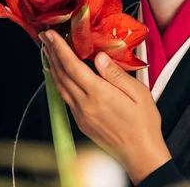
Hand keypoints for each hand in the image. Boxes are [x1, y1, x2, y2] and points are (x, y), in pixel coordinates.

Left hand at [39, 29, 171, 184]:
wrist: (140, 154)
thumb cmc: (144, 124)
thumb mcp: (138, 93)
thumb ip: (116, 74)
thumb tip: (99, 57)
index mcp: (99, 94)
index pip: (72, 66)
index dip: (59, 48)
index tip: (51, 34)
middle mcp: (85, 105)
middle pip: (61, 74)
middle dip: (52, 53)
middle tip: (45, 37)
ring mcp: (81, 115)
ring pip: (60, 86)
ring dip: (53, 67)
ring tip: (49, 51)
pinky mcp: (81, 122)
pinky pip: (65, 97)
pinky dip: (60, 81)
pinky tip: (61, 75)